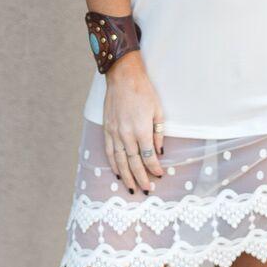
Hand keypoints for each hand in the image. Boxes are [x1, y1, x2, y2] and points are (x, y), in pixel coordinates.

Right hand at [102, 50, 165, 192]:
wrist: (123, 77)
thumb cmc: (143, 91)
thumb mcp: (158, 110)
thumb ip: (159, 132)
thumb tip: (159, 151)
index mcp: (141, 129)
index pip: (148, 156)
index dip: (154, 168)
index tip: (160, 175)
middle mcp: (126, 134)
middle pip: (134, 162)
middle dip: (141, 178)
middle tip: (147, 189)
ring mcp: (115, 132)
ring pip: (120, 161)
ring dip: (127, 176)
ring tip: (132, 189)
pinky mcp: (107, 129)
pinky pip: (110, 152)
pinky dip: (114, 164)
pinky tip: (118, 173)